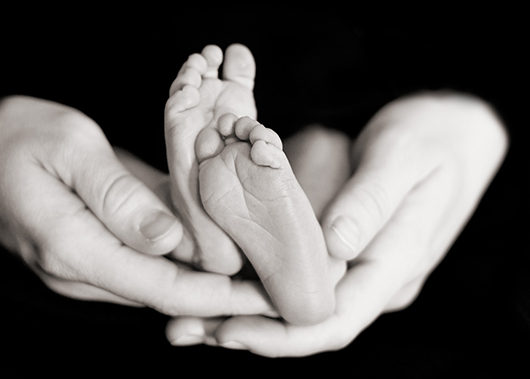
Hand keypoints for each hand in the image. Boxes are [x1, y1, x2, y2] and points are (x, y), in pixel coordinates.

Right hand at [0, 95, 273, 316]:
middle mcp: (83, 272)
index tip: (266, 298)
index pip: (162, 287)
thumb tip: (170, 241)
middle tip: (279, 293)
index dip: (219, 296)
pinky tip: (224, 258)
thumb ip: (119, 197)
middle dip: (225, 298)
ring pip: (162, 284)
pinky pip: (148, 267)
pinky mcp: (96, 254)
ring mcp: (89, 268)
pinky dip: (188, 266)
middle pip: (168, 295)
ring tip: (263, 278)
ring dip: (211, 285)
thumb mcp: (71, 149)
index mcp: (75, 249)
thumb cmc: (20, 139)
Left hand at [165, 91, 508, 355]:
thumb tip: (337, 246)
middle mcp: (375, 278)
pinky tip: (223, 276)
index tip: (230, 329)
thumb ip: (372, 199)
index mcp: (396, 263)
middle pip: (309, 322)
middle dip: (250, 329)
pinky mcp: (344, 250)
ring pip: (299, 302)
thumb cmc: (433, 139)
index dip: (282, 335)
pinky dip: (260, 281)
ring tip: (193, 312)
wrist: (454, 132)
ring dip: (248, 310)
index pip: (338, 320)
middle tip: (188, 326)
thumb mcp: (405, 156)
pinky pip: (300, 274)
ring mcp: (359, 267)